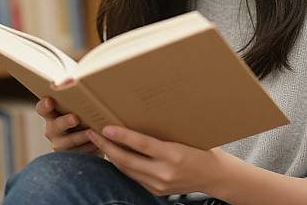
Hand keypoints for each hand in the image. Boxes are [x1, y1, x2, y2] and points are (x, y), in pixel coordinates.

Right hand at [36, 97, 102, 156]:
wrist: (95, 138)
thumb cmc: (85, 114)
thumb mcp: (80, 105)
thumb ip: (75, 94)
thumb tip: (68, 80)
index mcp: (52, 113)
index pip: (42, 108)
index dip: (44, 105)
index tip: (50, 101)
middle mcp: (53, 129)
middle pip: (55, 126)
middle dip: (65, 122)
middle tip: (75, 118)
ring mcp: (60, 144)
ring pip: (68, 142)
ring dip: (81, 136)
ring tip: (92, 131)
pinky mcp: (71, 157)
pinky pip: (79, 153)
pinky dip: (90, 146)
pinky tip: (98, 141)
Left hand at [87, 125, 225, 195]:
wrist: (215, 176)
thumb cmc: (202, 148)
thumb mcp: (186, 135)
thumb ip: (165, 131)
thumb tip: (142, 114)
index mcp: (174, 154)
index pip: (142, 144)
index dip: (122, 136)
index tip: (106, 127)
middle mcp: (164, 172)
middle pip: (127, 160)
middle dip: (106, 146)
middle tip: (91, 132)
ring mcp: (159, 184)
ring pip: (127, 169)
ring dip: (110, 155)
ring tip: (98, 141)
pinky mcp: (156, 191)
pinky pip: (133, 176)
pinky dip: (122, 165)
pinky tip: (114, 154)